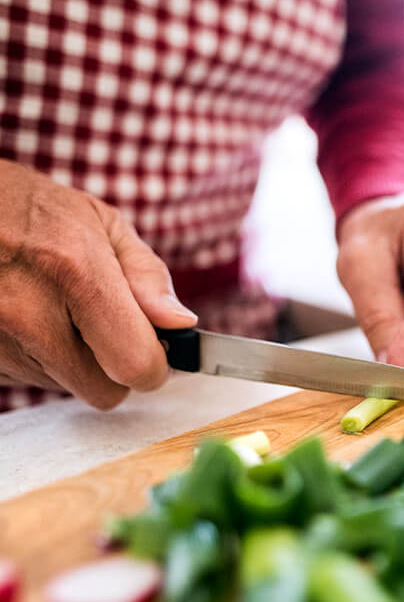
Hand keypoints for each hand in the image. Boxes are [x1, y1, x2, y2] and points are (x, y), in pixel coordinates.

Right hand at [0, 160, 196, 408]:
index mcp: (75, 271)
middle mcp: (27, 310)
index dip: (154, 365)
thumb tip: (180, 324)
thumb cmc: (32, 210)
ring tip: (54, 309)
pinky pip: (25, 380)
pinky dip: (37, 358)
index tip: (154, 351)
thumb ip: (147, 277)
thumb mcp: (102, 224)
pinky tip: (27, 317)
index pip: (134, 364)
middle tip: (104, 327)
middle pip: (103, 391)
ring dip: (72, 361)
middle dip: (115, 367)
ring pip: (64, 387)